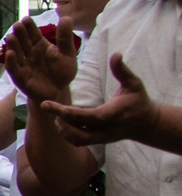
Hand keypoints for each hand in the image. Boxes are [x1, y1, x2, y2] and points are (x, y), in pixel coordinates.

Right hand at [0, 16, 78, 105]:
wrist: (58, 92)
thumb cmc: (62, 72)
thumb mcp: (67, 53)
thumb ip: (65, 37)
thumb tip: (66, 17)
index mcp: (40, 45)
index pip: (33, 33)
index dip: (29, 27)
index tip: (26, 19)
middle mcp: (29, 53)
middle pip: (23, 41)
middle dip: (20, 33)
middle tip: (17, 25)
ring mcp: (23, 64)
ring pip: (17, 53)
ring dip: (13, 45)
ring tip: (11, 37)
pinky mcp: (20, 77)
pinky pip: (14, 68)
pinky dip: (11, 61)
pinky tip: (10, 54)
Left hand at [42, 53, 167, 147]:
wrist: (147, 123)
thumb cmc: (138, 101)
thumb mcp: (134, 84)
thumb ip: (122, 70)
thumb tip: (116, 54)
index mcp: (113, 115)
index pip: (87, 116)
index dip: (66, 112)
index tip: (48, 104)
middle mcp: (106, 129)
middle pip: (78, 131)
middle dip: (60, 119)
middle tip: (47, 106)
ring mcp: (102, 138)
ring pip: (77, 140)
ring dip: (63, 128)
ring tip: (57, 114)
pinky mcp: (99, 141)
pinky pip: (79, 142)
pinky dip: (67, 134)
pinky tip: (63, 122)